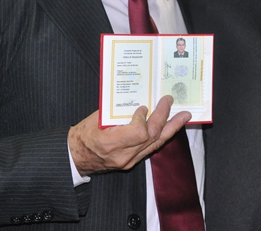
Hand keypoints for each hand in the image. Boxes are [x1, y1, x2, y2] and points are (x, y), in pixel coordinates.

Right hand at [68, 95, 190, 175]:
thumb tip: (138, 98)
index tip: (143, 107)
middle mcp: (123, 155)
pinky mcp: (132, 163)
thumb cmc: (83, 135)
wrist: (75, 157)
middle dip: (164, 118)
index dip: (144, 118)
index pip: (138, 132)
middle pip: (151, 137)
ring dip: (171, 128)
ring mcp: (129, 161)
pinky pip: (151, 148)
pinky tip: (169, 126)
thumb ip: (118, 111)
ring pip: (155, 144)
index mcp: (110, 143)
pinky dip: (161, 135)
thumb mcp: (97, 119)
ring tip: (184, 116)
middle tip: (170, 101)